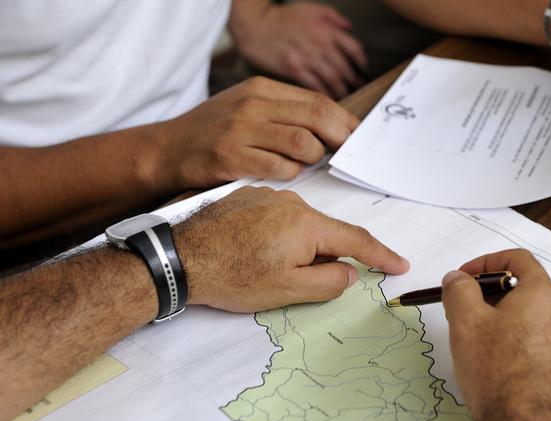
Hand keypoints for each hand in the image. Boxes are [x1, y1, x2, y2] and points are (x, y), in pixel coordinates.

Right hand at [154, 77, 358, 190]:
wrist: (167, 150)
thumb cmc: (214, 132)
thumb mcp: (248, 108)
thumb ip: (285, 113)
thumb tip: (332, 127)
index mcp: (261, 89)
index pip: (318, 100)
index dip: (344, 121)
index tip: (355, 137)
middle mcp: (253, 105)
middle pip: (317, 117)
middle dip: (339, 138)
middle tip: (345, 154)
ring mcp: (241, 130)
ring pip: (303, 143)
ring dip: (313, 158)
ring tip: (304, 164)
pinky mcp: (231, 157)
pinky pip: (280, 168)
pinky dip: (290, 173)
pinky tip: (282, 173)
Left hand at [174, 186, 408, 311]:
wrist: (178, 258)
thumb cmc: (231, 277)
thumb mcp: (287, 291)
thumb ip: (329, 282)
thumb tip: (349, 272)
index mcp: (307, 225)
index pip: (356, 240)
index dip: (381, 255)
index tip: (399, 264)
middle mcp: (292, 202)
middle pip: (325, 233)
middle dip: (323, 258)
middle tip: (297, 282)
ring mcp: (268, 196)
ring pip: (301, 225)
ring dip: (297, 247)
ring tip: (265, 268)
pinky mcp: (247, 196)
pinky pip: (277, 217)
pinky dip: (277, 236)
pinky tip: (253, 252)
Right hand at [229, 1, 367, 98]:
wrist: (254, 28)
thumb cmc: (281, 20)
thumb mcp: (309, 9)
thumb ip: (331, 17)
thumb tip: (348, 26)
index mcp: (325, 29)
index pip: (353, 48)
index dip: (361, 63)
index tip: (362, 71)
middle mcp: (318, 43)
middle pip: (344, 67)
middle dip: (353, 82)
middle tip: (356, 90)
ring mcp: (305, 56)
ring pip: (332, 78)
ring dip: (341, 91)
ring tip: (344, 97)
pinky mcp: (293, 68)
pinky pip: (314, 85)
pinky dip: (323, 94)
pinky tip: (327, 101)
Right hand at [441, 249, 550, 420]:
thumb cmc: (497, 372)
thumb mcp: (465, 324)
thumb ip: (459, 291)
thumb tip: (458, 278)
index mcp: (544, 295)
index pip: (518, 259)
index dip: (487, 263)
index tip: (466, 279)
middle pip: (533, 293)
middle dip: (500, 299)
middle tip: (473, 318)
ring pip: (547, 325)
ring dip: (520, 327)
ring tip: (494, 351)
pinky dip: (537, 354)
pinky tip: (517, 375)